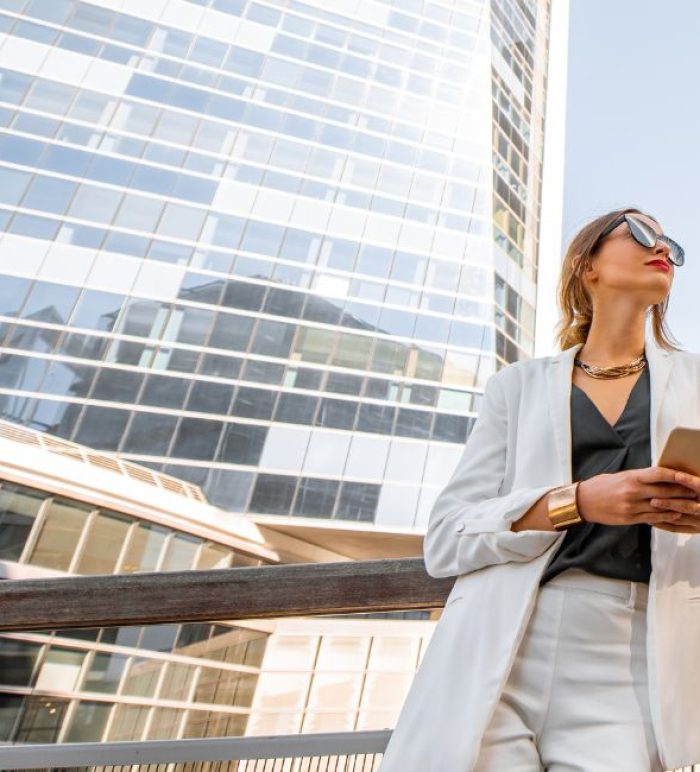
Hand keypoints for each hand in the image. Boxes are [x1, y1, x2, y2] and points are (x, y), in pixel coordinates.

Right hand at [576, 466, 694, 528]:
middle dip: (682, 492)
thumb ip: (639, 478)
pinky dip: (666, 516)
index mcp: (630, 477)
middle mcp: (632, 492)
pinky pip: (652, 518)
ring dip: (678, 506)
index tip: (687, 476)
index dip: (675, 475)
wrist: (583, 501)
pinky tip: (676, 514)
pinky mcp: (629, 518)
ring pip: (661, 507)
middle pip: (664, 491)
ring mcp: (631, 507)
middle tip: (696, 491)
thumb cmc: (601, 486)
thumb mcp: (620, 476)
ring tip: (691, 504)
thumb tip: (660, 476)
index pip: (658, 474)